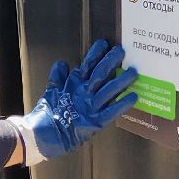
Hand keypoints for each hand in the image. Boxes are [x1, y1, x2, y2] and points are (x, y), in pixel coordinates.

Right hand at [13, 40, 136, 162]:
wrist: (45, 135)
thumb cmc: (48, 113)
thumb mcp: (51, 91)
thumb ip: (57, 76)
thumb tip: (63, 63)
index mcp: (73, 84)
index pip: (86, 65)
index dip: (95, 54)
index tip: (104, 43)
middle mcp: (84, 93)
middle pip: (100, 73)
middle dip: (111, 61)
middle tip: (121, 51)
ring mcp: (90, 107)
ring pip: (109, 90)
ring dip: (122, 80)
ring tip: (133, 71)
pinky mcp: (95, 122)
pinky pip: (111, 111)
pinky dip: (122, 104)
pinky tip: (133, 97)